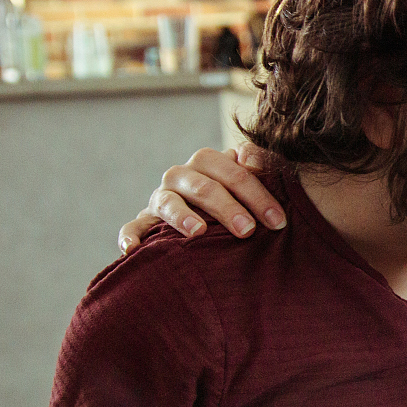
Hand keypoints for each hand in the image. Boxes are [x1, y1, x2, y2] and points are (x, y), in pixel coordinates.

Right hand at [116, 143, 283, 253]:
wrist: (199, 210)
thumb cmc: (233, 198)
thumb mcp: (245, 181)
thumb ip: (254, 167)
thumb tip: (250, 156)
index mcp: (208, 162)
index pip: (234, 173)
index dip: (258, 195)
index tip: (278, 221)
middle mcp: (181, 175)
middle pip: (204, 187)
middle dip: (227, 208)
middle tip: (247, 230)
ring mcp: (160, 197)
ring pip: (168, 202)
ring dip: (182, 216)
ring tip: (198, 232)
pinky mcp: (145, 220)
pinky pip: (133, 226)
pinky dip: (129, 236)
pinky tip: (131, 249)